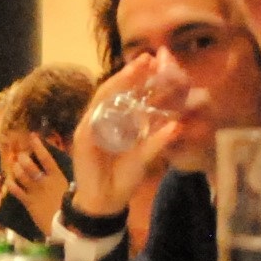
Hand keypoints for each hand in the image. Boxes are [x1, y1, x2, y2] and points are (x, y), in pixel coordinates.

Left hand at [1, 131, 71, 231]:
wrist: (67, 226)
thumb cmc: (73, 208)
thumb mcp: (71, 189)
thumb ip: (64, 179)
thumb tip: (60, 170)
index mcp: (57, 177)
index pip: (46, 157)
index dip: (38, 146)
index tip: (32, 136)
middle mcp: (44, 181)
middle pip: (29, 164)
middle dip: (22, 157)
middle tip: (20, 155)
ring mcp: (35, 192)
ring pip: (21, 175)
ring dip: (15, 168)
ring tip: (14, 165)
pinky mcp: (28, 202)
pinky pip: (16, 190)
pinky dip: (11, 184)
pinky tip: (9, 180)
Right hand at [71, 52, 189, 219]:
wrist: (105, 201)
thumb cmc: (123, 176)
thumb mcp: (145, 157)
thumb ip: (158, 140)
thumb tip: (177, 124)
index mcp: (117, 120)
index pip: (127, 93)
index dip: (139, 77)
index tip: (156, 61)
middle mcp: (102, 119)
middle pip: (114, 90)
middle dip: (129, 74)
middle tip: (147, 58)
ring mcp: (90, 127)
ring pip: (103, 99)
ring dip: (118, 84)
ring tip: (135, 70)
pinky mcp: (82, 139)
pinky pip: (96, 124)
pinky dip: (107, 115)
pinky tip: (119, 105)